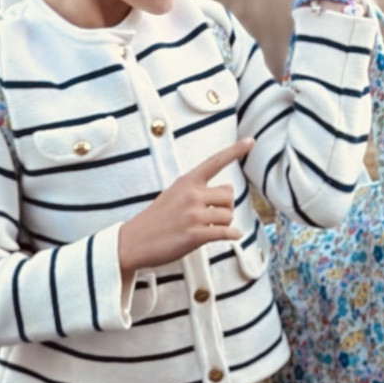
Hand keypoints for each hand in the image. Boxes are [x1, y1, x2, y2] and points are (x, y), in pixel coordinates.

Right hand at [117, 139, 253, 273]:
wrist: (133, 242)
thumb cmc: (154, 220)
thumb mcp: (172, 195)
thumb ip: (196, 190)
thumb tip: (226, 192)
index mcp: (186, 182)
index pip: (215, 162)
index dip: (235, 151)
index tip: (250, 140)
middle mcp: (192, 195)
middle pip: (229, 194)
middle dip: (227, 206)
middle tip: (215, 216)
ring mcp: (194, 215)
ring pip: (229, 215)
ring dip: (226, 224)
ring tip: (212, 228)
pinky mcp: (195, 235)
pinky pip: (226, 233)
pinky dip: (232, 235)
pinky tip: (232, 235)